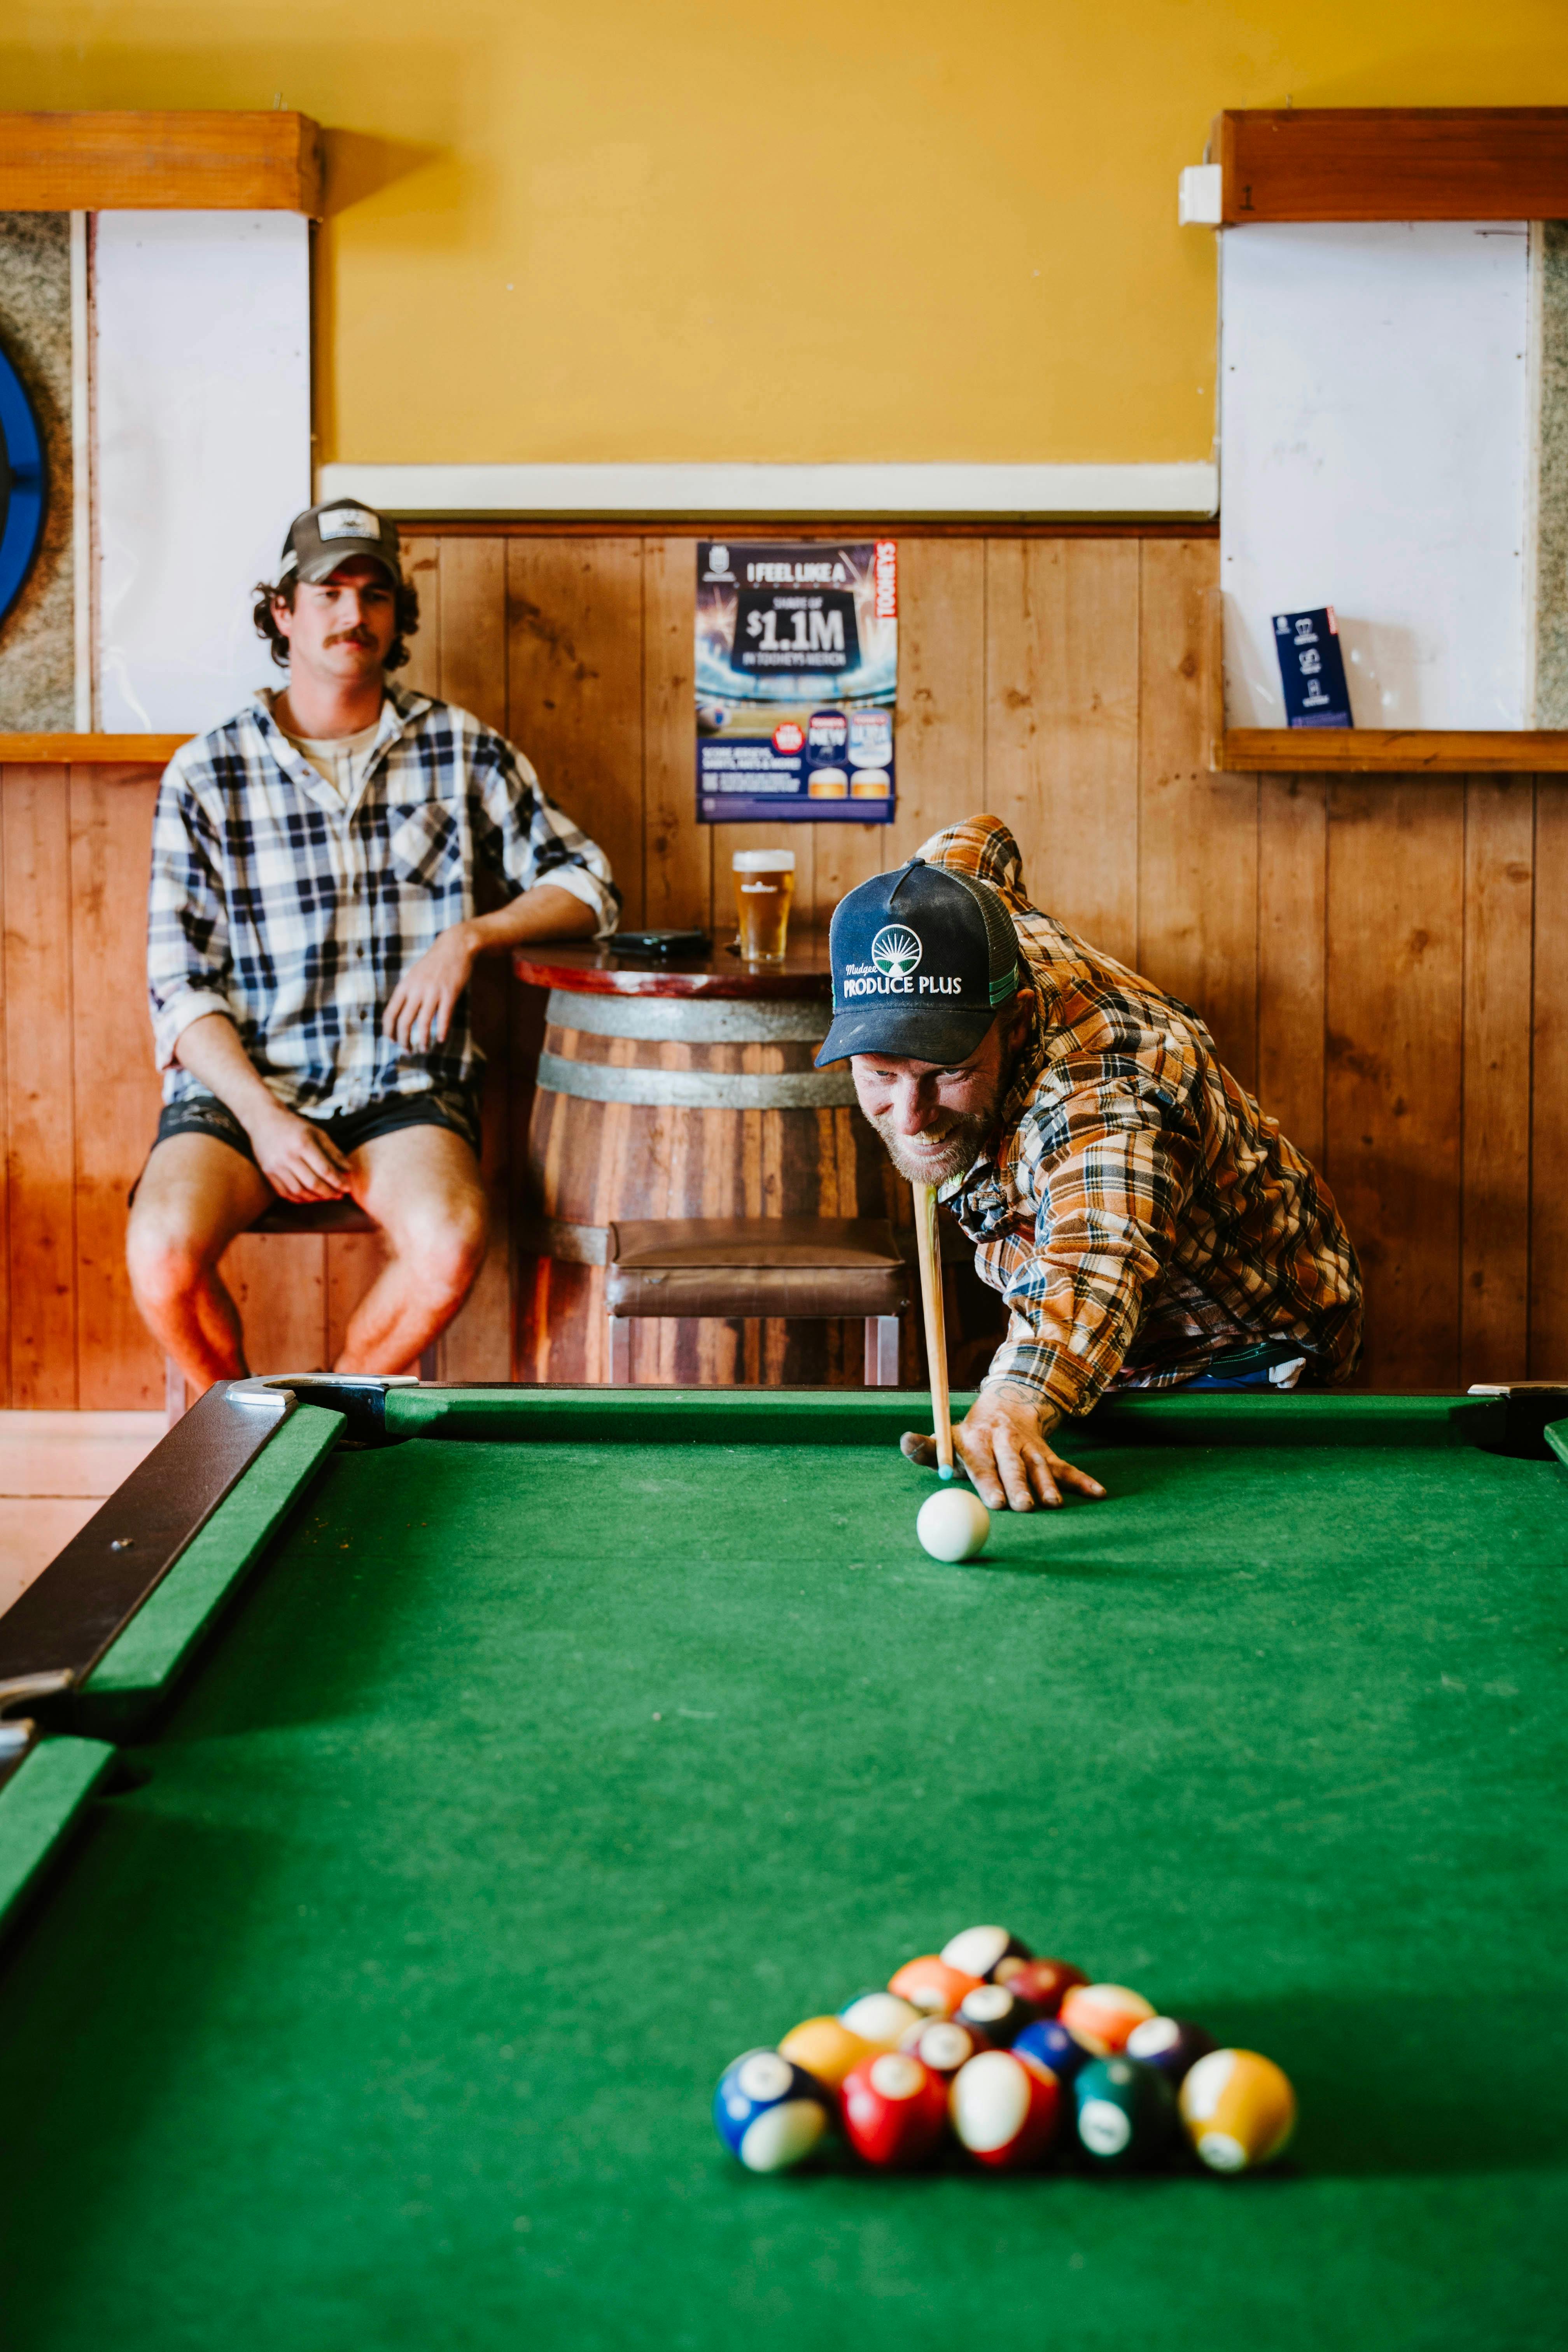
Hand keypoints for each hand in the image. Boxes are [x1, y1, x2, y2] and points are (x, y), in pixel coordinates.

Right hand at [250, 1104, 350, 1203]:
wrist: (264, 1120)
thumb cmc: (295, 1126)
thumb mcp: (318, 1133)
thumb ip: (334, 1152)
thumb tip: (349, 1170)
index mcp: (303, 1144)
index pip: (325, 1170)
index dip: (339, 1181)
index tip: (348, 1187)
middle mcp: (288, 1156)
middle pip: (313, 1183)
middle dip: (329, 1192)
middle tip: (339, 1195)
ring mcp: (276, 1166)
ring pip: (299, 1191)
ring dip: (316, 1198)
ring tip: (327, 1196)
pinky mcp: (267, 1173)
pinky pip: (285, 1193)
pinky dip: (299, 1198)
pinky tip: (310, 1197)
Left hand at [383, 923, 480, 1052]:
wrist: (455, 946)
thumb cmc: (434, 963)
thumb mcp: (414, 975)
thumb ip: (407, 993)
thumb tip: (400, 1014)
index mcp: (405, 986)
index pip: (390, 1013)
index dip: (389, 1031)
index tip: (393, 1041)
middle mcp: (416, 989)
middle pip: (404, 1022)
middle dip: (404, 1040)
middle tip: (408, 1051)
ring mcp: (433, 991)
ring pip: (423, 1022)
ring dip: (422, 1040)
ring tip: (424, 1049)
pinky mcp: (450, 993)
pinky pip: (444, 1017)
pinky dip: (441, 1031)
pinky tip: (441, 1039)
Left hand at [900, 1382, 1106, 1511]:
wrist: (1004, 1409)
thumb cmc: (968, 1440)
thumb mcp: (946, 1440)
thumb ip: (926, 1448)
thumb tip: (904, 1442)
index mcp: (977, 1441)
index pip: (983, 1463)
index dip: (988, 1482)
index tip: (993, 1502)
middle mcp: (1005, 1443)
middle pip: (1013, 1466)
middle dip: (1019, 1486)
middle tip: (1023, 1508)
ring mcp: (1030, 1449)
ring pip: (1041, 1467)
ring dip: (1048, 1485)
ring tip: (1054, 1505)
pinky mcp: (1048, 1456)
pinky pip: (1067, 1468)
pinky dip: (1082, 1480)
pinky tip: (1098, 1493)